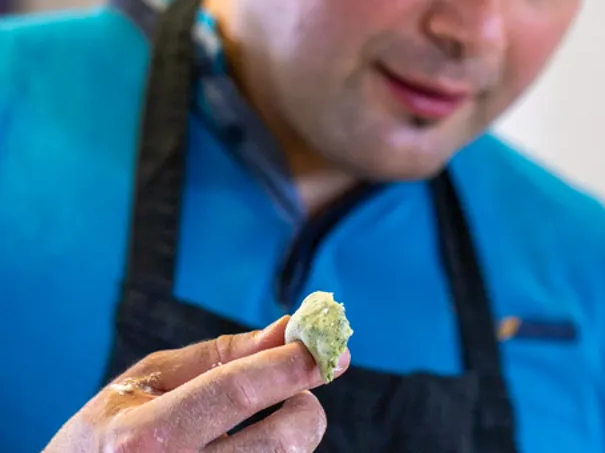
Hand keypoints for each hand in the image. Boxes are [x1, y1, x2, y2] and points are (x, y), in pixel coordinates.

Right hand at [43, 315, 348, 451]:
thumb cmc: (109, 435)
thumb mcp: (150, 382)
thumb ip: (224, 355)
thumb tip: (291, 326)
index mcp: (142, 439)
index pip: (235, 393)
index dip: (290, 365)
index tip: (334, 349)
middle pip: (280, 444)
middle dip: (302, 410)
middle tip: (295, 394)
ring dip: (290, 440)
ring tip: (258, 430)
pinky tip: (246, 451)